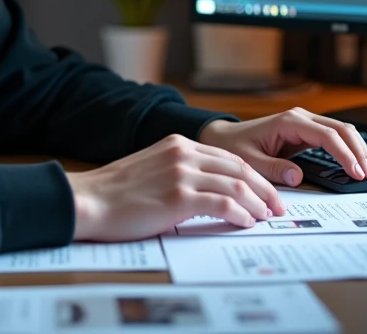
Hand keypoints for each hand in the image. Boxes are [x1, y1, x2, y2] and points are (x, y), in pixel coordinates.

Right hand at [65, 134, 283, 241]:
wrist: (89, 200)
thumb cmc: (115, 192)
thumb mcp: (151, 167)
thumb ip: (179, 170)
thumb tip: (207, 189)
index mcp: (178, 144)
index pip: (229, 157)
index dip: (253, 175)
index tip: (265, 191)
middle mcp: (183, 154)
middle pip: (240, 169)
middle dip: (264, 189)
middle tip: (277, 207)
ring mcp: (182, 174)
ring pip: (237, 186)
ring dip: (257, 203)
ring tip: (265, 217)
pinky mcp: (179, 197)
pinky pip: (223, 204)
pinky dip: (240, 214)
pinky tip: (246, 222)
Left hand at [198, 108, 366, 187]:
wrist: (224, 137)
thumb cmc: (235, 147)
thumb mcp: (250, 161)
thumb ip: (274, 169)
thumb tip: (297, 177)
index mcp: (289, 122)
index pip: (327, 136)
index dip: (345, 155)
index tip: (356, 173)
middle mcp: (301, 118)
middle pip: (342, 130)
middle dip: (358, 152)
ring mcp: (305, 123)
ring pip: (342, 131)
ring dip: (357, 150)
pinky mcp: (306, 132)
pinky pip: (334, 138)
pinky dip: (348, 149)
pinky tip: (356, 165)